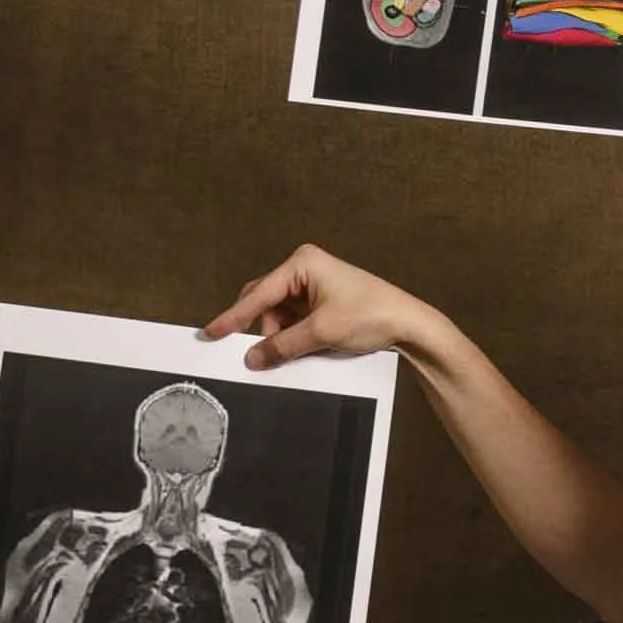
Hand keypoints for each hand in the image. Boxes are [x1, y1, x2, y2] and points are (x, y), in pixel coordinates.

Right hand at [207, 245, 449, 372]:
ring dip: (278, 336)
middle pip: (265, 301)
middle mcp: (305, 268)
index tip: (211, 333)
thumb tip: (252, 359)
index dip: (233, 316)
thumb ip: (282, 345)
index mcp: (302, 263)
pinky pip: (294, 319)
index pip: (258, 293)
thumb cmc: (369, 317)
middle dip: (261, 329)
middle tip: (251, 355)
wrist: (410, 325)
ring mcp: (313, 284)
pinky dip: (291, 336)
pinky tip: (295, 351)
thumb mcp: (321, 333)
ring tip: (285, 356)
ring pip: (278, 314)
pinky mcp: (322, 301)